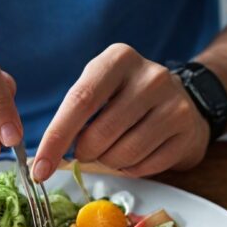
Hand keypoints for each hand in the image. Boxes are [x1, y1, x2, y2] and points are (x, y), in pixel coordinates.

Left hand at [32, 44, 209, 180]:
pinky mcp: (187, 131)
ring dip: (109, 161)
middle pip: (100, 134)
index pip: (80, 101)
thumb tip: (46, 157)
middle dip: (85, 152)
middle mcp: (150, 77)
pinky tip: (136, 153)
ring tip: (114, 148)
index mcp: (119, 59)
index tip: (40, 167)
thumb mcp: (100, 86)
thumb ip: (75, 111)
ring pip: (123, 154)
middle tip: (87, 149)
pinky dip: (131, 168)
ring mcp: (173, 104)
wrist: (184, 98)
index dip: (56, 138)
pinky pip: (145, 166)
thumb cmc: (126, 96)